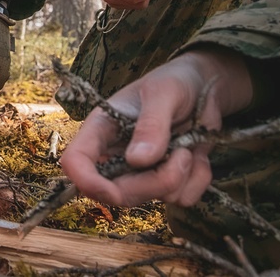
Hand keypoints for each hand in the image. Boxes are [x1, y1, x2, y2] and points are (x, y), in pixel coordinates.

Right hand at [60, 51, 253, 206]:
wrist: (204, 87)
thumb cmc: (175, 81)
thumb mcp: (163, 92)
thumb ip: (151, 124)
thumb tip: (137, 160)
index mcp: (102, 128)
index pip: (76, 162)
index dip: (86, 182)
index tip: (113, 193)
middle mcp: (115, 154)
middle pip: (118, 192)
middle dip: (154, 183)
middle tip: (184, 155)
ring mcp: (141, 171)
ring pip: (153, 198)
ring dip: (181, 177)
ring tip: (188, 147)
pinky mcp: (166, 180)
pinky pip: (181, 198)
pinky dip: (197, 181)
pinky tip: (197, 156)